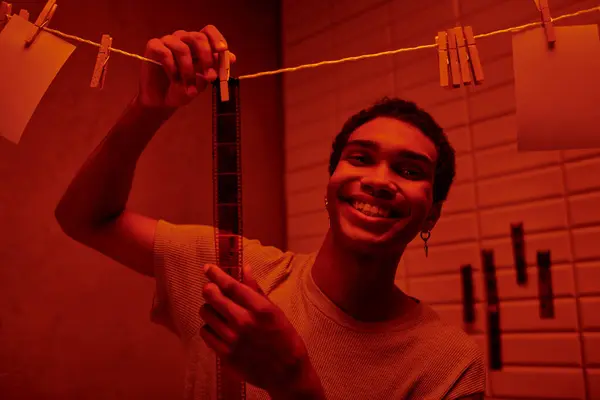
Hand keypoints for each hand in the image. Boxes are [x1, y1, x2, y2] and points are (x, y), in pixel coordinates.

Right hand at [138, 25, 236, 108]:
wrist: (163, 102)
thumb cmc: (183, 89)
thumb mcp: (203, 81)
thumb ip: (215, 68)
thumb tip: (231, 58)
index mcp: (197, 45)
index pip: (208, 31)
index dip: (217, 39)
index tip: (222, 51)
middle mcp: (183, 39)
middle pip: (198, 37)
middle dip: (207, 58)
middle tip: (210, 76)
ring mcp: (168, 41)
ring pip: (182, 48)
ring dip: (188, 71)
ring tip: (189, 87)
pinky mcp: (153, 47)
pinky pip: (165, 53)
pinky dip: (172, 68)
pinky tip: (173, 78)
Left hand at [199, 264, 323, 397]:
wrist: (287, 373)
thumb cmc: (284, 338)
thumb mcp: (275, 311)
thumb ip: (256, 290)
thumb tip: (245, 269)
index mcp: (260, 309)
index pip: (231, 286)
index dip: (216, 274)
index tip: (208, 268)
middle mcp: (245, 322)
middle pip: (214, 297)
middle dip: (209, 289)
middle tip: (211, 289)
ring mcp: (233, 340)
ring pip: (206, 314)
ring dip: (208, 308)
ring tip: (216, 310)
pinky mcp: (226, 355)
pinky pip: (206, 333)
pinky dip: (208, 326)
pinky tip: (216, 326)